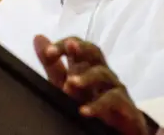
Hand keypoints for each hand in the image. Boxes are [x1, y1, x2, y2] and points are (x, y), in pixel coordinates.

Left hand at [34, 35, 152, 134]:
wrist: (116, 130)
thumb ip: (52, 65)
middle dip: (81, 48)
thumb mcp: (65, 86)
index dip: (63, 45)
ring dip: (86, 77)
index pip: (76, 46)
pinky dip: (98, 105)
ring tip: (70, 84)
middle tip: (69, 49)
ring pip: (103, 74)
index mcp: (85, 67)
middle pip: (94, 51)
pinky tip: (84, 111)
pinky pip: (113, 100)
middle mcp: (101, 73)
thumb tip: (38, 37)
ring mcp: (114, 88)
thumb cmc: (90, 104)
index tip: (48, 52)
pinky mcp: (125, 106)